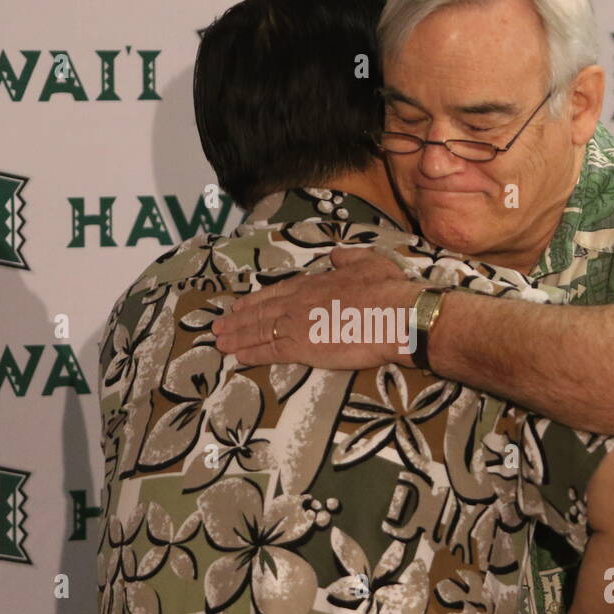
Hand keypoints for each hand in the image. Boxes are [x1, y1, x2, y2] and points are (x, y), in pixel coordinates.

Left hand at [212, 247, 422, 368]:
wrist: (394, 315)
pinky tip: (238, 358)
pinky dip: (251, 354)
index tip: (240, 306)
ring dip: (237, 337)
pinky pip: (269, 352)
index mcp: (314, 283)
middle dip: (238, 320)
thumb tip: (335, 255)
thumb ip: (349, 258)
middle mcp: (298, 302)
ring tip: (219, 343)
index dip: (256, 300)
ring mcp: (297, 324)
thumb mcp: (369, 262)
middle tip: (219, 326)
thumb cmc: (387, 289)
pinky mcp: (301, 348)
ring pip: (259, 331)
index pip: (277, 292)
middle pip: (261, 312)